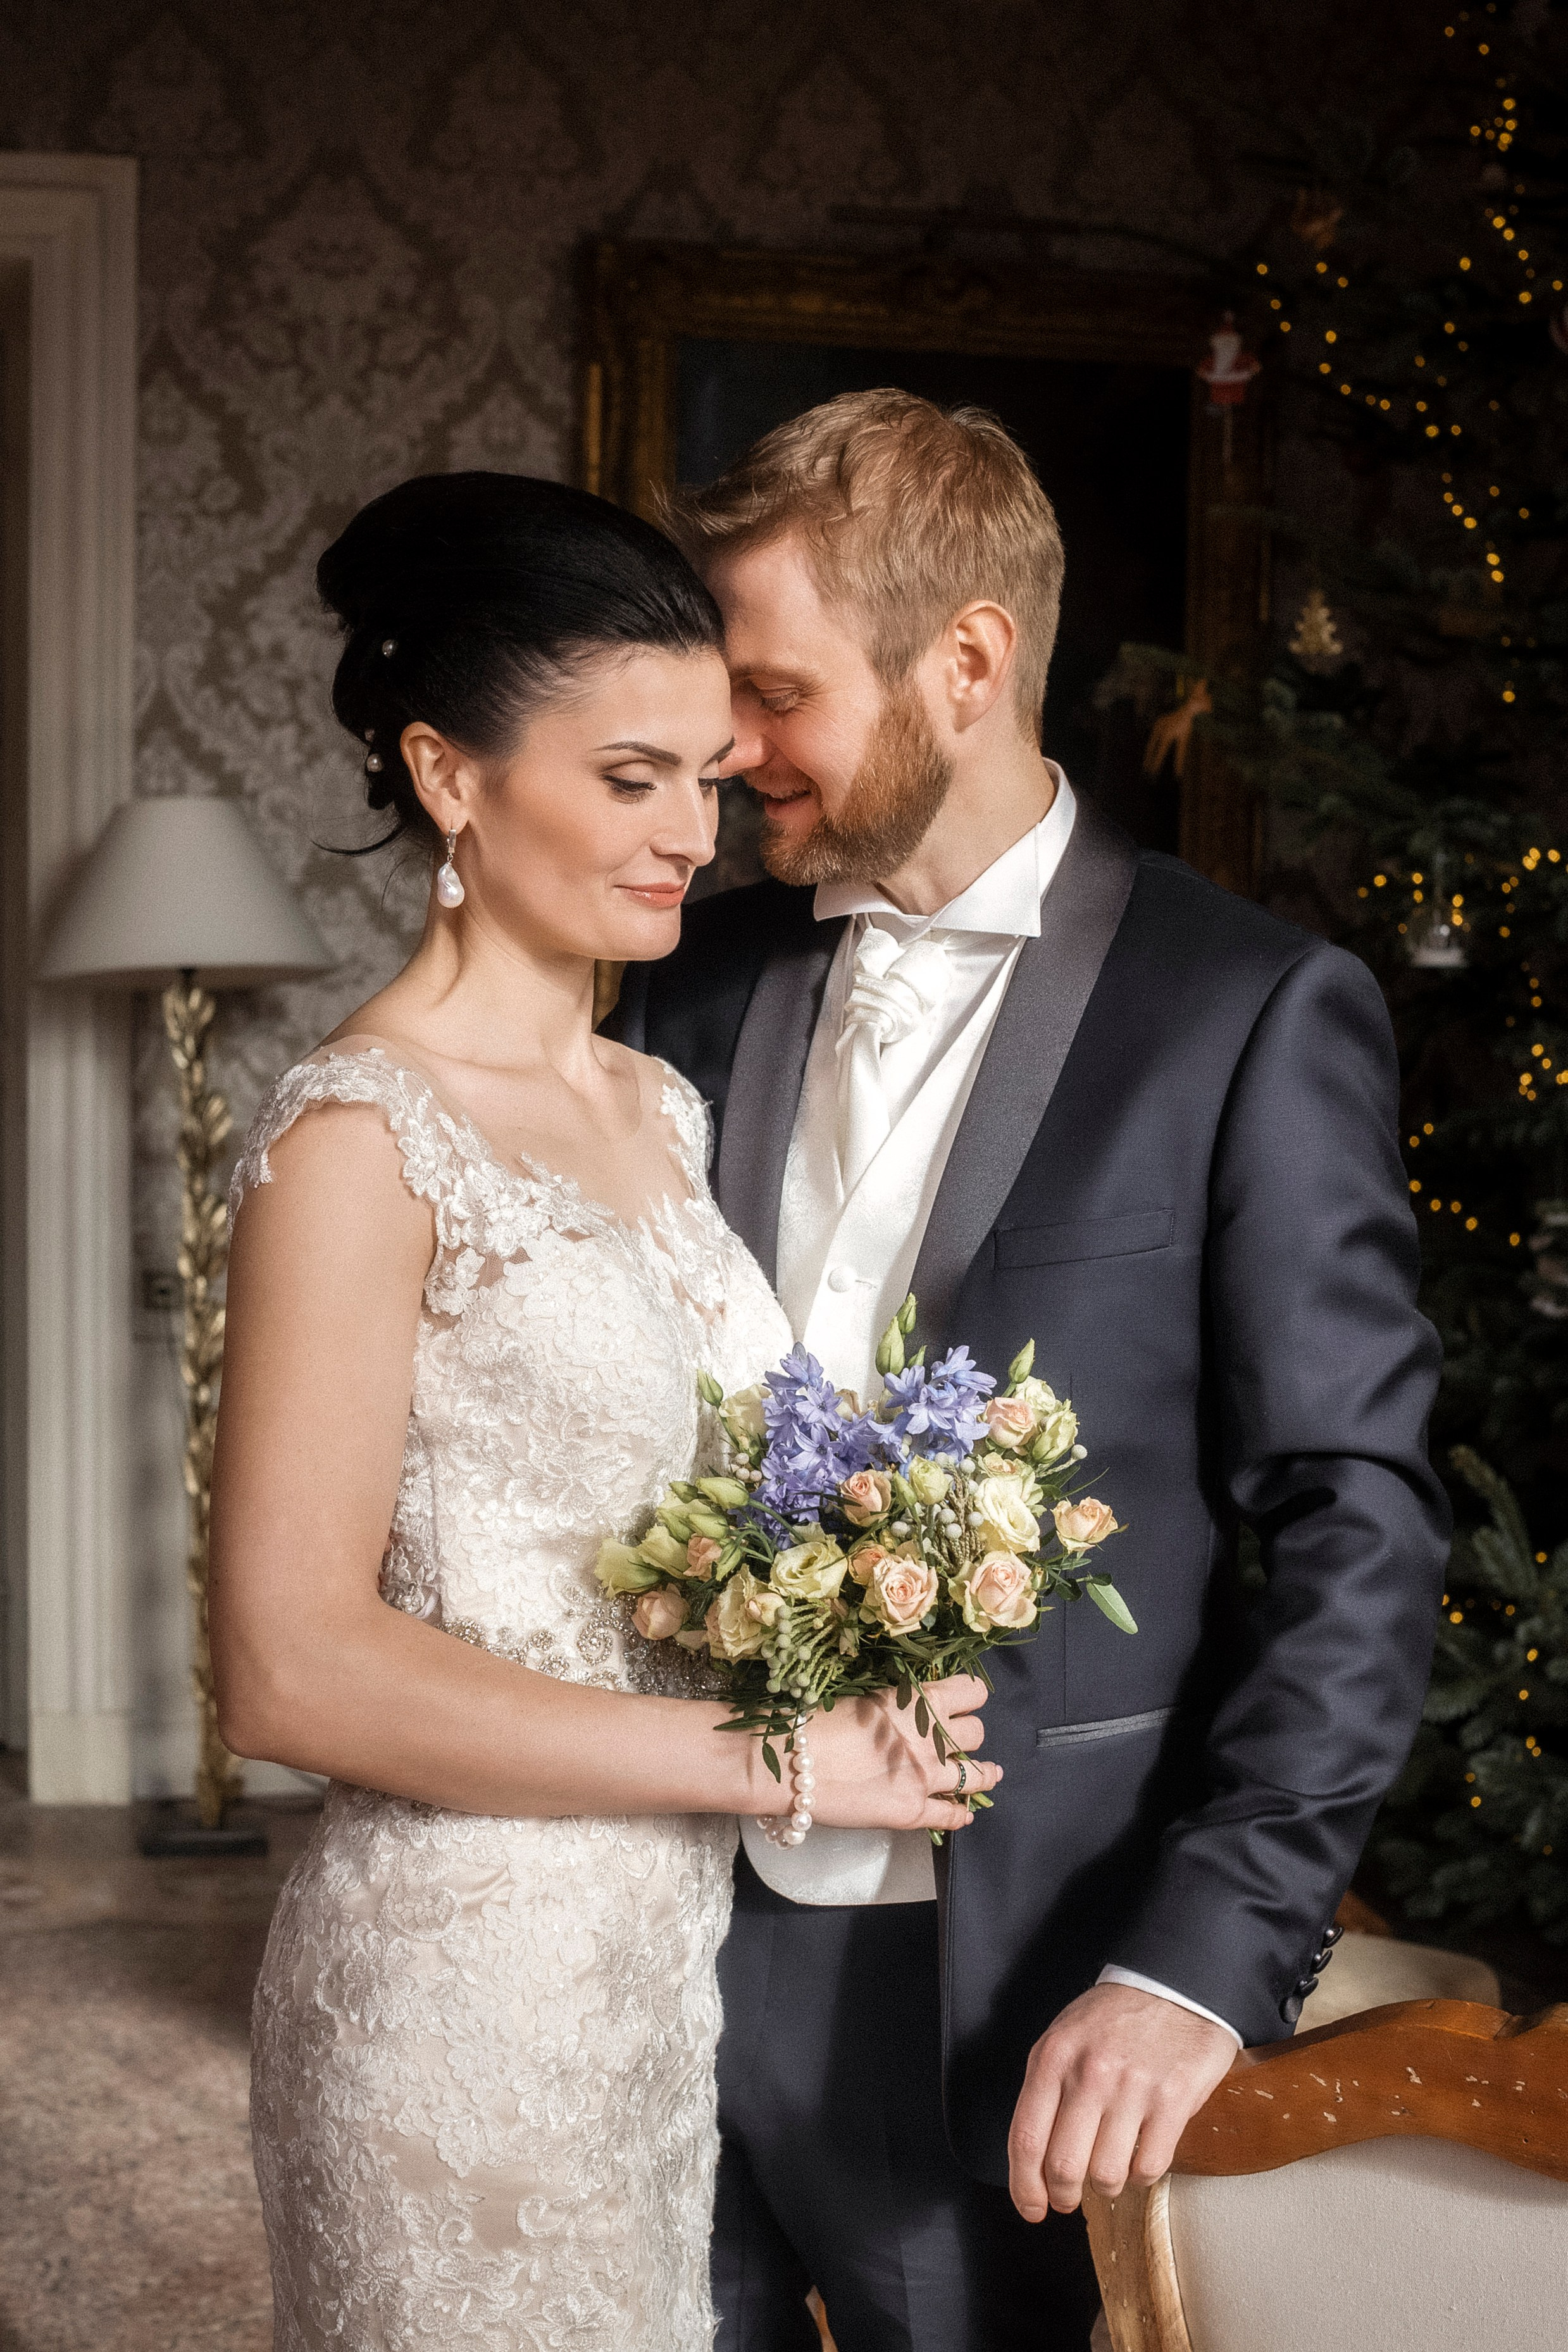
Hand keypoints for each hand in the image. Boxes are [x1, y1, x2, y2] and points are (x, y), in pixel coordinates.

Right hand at [795, 1675, 999, 1834]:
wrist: (793, 1762)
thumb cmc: (818, 1722)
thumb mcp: (868, 1700)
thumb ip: (899, 1705)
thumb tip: (909, 1711)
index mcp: (920, 1701)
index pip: (972, 1691)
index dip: (971, 1696)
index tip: (965, 1700)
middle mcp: (932, 1737)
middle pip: (976, 1732)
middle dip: (968, 1734)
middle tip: (957, 1740)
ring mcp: (926, 1777)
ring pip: (978, 1775)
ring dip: (984, 1774)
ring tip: (989, 1774)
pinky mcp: (914, 1812)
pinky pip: (953, 1816)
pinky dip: (961, 1815)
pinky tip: (964, 1814)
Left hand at [1008, 1983, 1235, 2217]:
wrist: (1175, 1984)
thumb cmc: (1114, 2018)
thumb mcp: (1064, 2038)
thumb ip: (1046, 2091)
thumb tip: (1034, 2159)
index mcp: (1054, 2058)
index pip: (1026, 2139)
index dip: (1024, 2187)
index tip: (1031, 2208)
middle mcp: (1090, 2074)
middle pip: (1064, 2167)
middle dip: (1063, 2196)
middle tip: (1069, 2197)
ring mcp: (1133, 2088)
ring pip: (1106, 2175)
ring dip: (1105, 2185)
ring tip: (1108, 2169)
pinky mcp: (1173, 2100)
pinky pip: (1148, 2167)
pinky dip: (1139, 2176)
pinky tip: (1138, 2156)